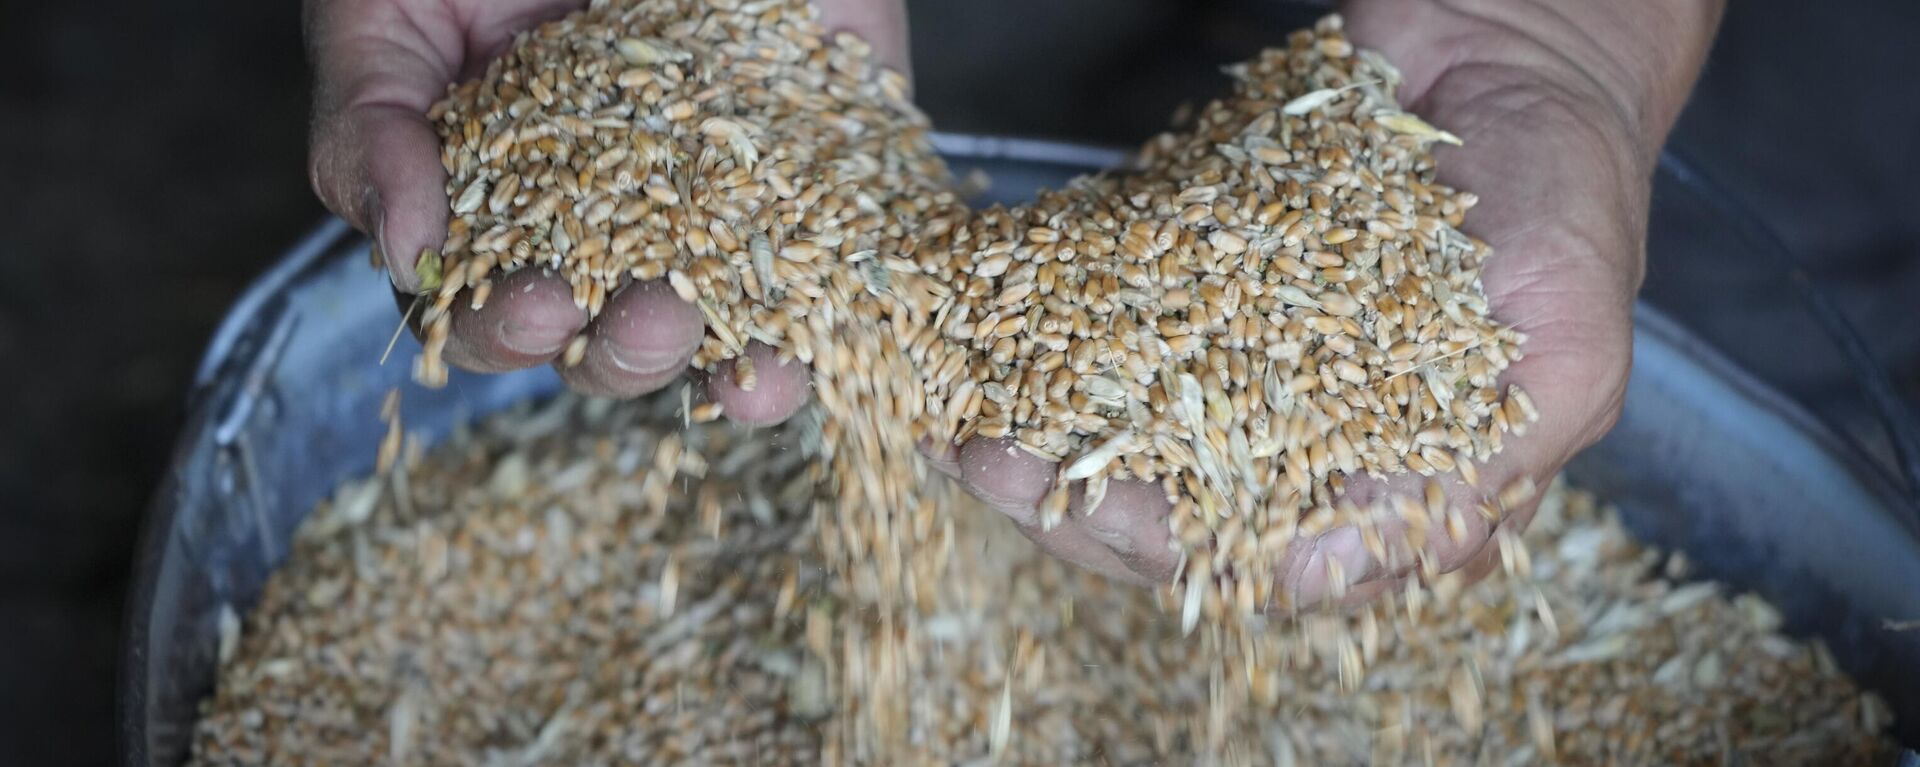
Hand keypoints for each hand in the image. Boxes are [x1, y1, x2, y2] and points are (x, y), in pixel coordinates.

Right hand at [305, 0, 907, 420]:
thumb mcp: (388, 8)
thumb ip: (372, 127)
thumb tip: (412, 258)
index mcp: (506, 205)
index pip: (498, 315)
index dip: (508, 331)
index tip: (535, 302)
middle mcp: (619, 224)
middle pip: (614, 347)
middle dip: (626, 354)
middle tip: (647, 318)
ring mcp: (730, 203)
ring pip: (738, 329)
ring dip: (744, 370)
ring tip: (758, 369)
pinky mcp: (830, 167)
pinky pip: (847, 265)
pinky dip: (852, 310)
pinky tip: (844, 337)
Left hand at [948, 0, 1722, 605]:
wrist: (1508, 52)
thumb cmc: (1564, 194)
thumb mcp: (1564, 345)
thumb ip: (1475, 466)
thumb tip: (1341, 572)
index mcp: (1388, 491)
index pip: (1253, 559)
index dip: (1156, 544)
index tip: (1077, 505)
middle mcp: (1302, 448)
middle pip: (1161, 511)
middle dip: (1063, 494)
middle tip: (984, 457)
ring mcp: (1240, 373)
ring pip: (1113, 436)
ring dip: (1029, 435)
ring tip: (951, 413)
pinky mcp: (1194, 298)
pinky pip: (1101, 337)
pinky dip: (1035, 347)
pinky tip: (969, 345)